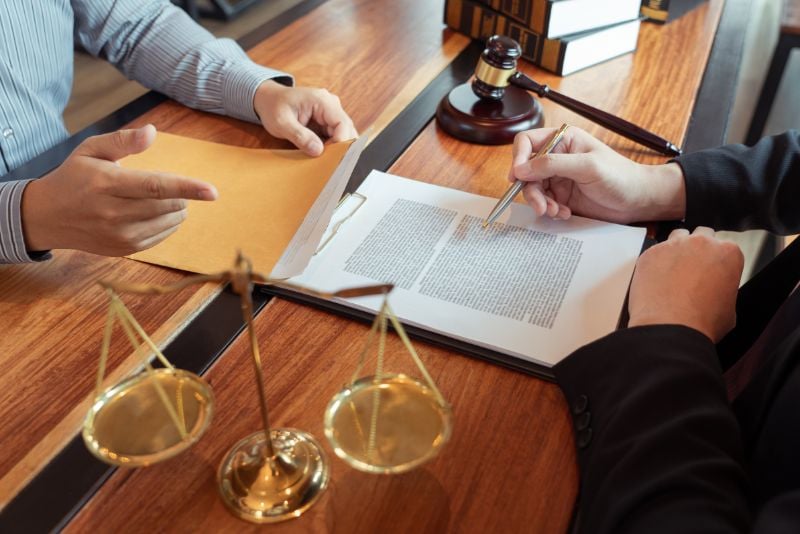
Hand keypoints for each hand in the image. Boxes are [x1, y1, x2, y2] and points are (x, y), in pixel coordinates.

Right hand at [21, 125, 217, 256]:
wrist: (47, 217)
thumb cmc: (74, 177)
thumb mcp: (91, 150)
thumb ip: (123, 141)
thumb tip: (152, 132)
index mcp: (107, 184)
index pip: (155, 187)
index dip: (187, 188)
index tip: (212, 191)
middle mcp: (113, 213)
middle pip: (167, 206)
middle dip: (181, 195)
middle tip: (173, 187)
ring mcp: (119, 235)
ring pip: (168, 223)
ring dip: (176, 209)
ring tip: (161, 199)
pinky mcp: (124, 249)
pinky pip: (161, 236)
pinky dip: (167, 223)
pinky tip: (154, 213)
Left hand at [254, 81, 357, 156]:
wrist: (268, 99)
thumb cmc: (273, 106)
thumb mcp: (281, 123)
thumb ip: (300, 136)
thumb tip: (318, 151)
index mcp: (322, 100)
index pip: (342, 123)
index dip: (341, 142)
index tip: (333, 158)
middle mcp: (331, 105)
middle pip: (346, 129)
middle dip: (341, 147)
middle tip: (330, 163)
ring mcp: (330, 113)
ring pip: (343, 134)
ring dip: (336, 148)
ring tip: (326, 161)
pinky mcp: (327, 121)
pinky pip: (335, 136)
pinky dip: (331, 147)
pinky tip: (323, 155)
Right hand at [510, 127, 685, 222]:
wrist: (638, 200)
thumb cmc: (620, 176)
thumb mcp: (587, 166)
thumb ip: (552, 164)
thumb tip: (521, 169)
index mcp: (563, 140)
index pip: (527, 142)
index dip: (518, 158)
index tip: (518, 177)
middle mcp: (557, 157)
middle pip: (526, 171)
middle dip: (531, 190)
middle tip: (540, 205)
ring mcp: (558, 178)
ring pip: (533, 189)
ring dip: (540, 203)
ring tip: (555, 212)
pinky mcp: (561, 196)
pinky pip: (544, 203)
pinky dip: (550, 211)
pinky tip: (564, 214)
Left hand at [628, 227, 743, 342]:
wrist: (669, 328)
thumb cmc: (702, 323)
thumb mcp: (730, 308)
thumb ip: (724, 289)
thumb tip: (715, 292)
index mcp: (728, 253)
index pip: (725, 247)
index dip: (717, 261)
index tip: (711, 272)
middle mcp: (702, 243)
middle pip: (702, 235)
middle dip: (699, 249)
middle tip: (692, 269)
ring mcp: (674, 245)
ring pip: (678, 237)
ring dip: (677, 249)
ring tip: (673, 271)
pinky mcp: (650, 253)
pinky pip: (654, 252)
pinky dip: (656, 263)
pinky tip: (655, 280)